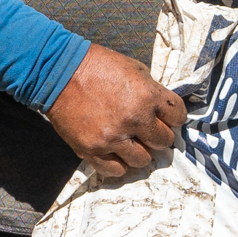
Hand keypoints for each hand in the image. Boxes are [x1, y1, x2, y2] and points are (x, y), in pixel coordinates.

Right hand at [48, 43, 186, 176]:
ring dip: (140, 152)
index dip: (173, 117)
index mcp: (147, 97)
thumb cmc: (99, 66)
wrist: (59, 72)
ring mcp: (112, 138)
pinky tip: (116, 153)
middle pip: (164, 141)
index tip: (167, 117)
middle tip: (148, 130)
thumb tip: (164, 111)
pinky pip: (115, 170)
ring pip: (142, 160)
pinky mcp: (91, 149)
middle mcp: (133, 120)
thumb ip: (153, 92)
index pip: (178, 117)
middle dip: (159, 135)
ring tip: (131, 142)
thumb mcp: (136, 70)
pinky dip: (119, 164)